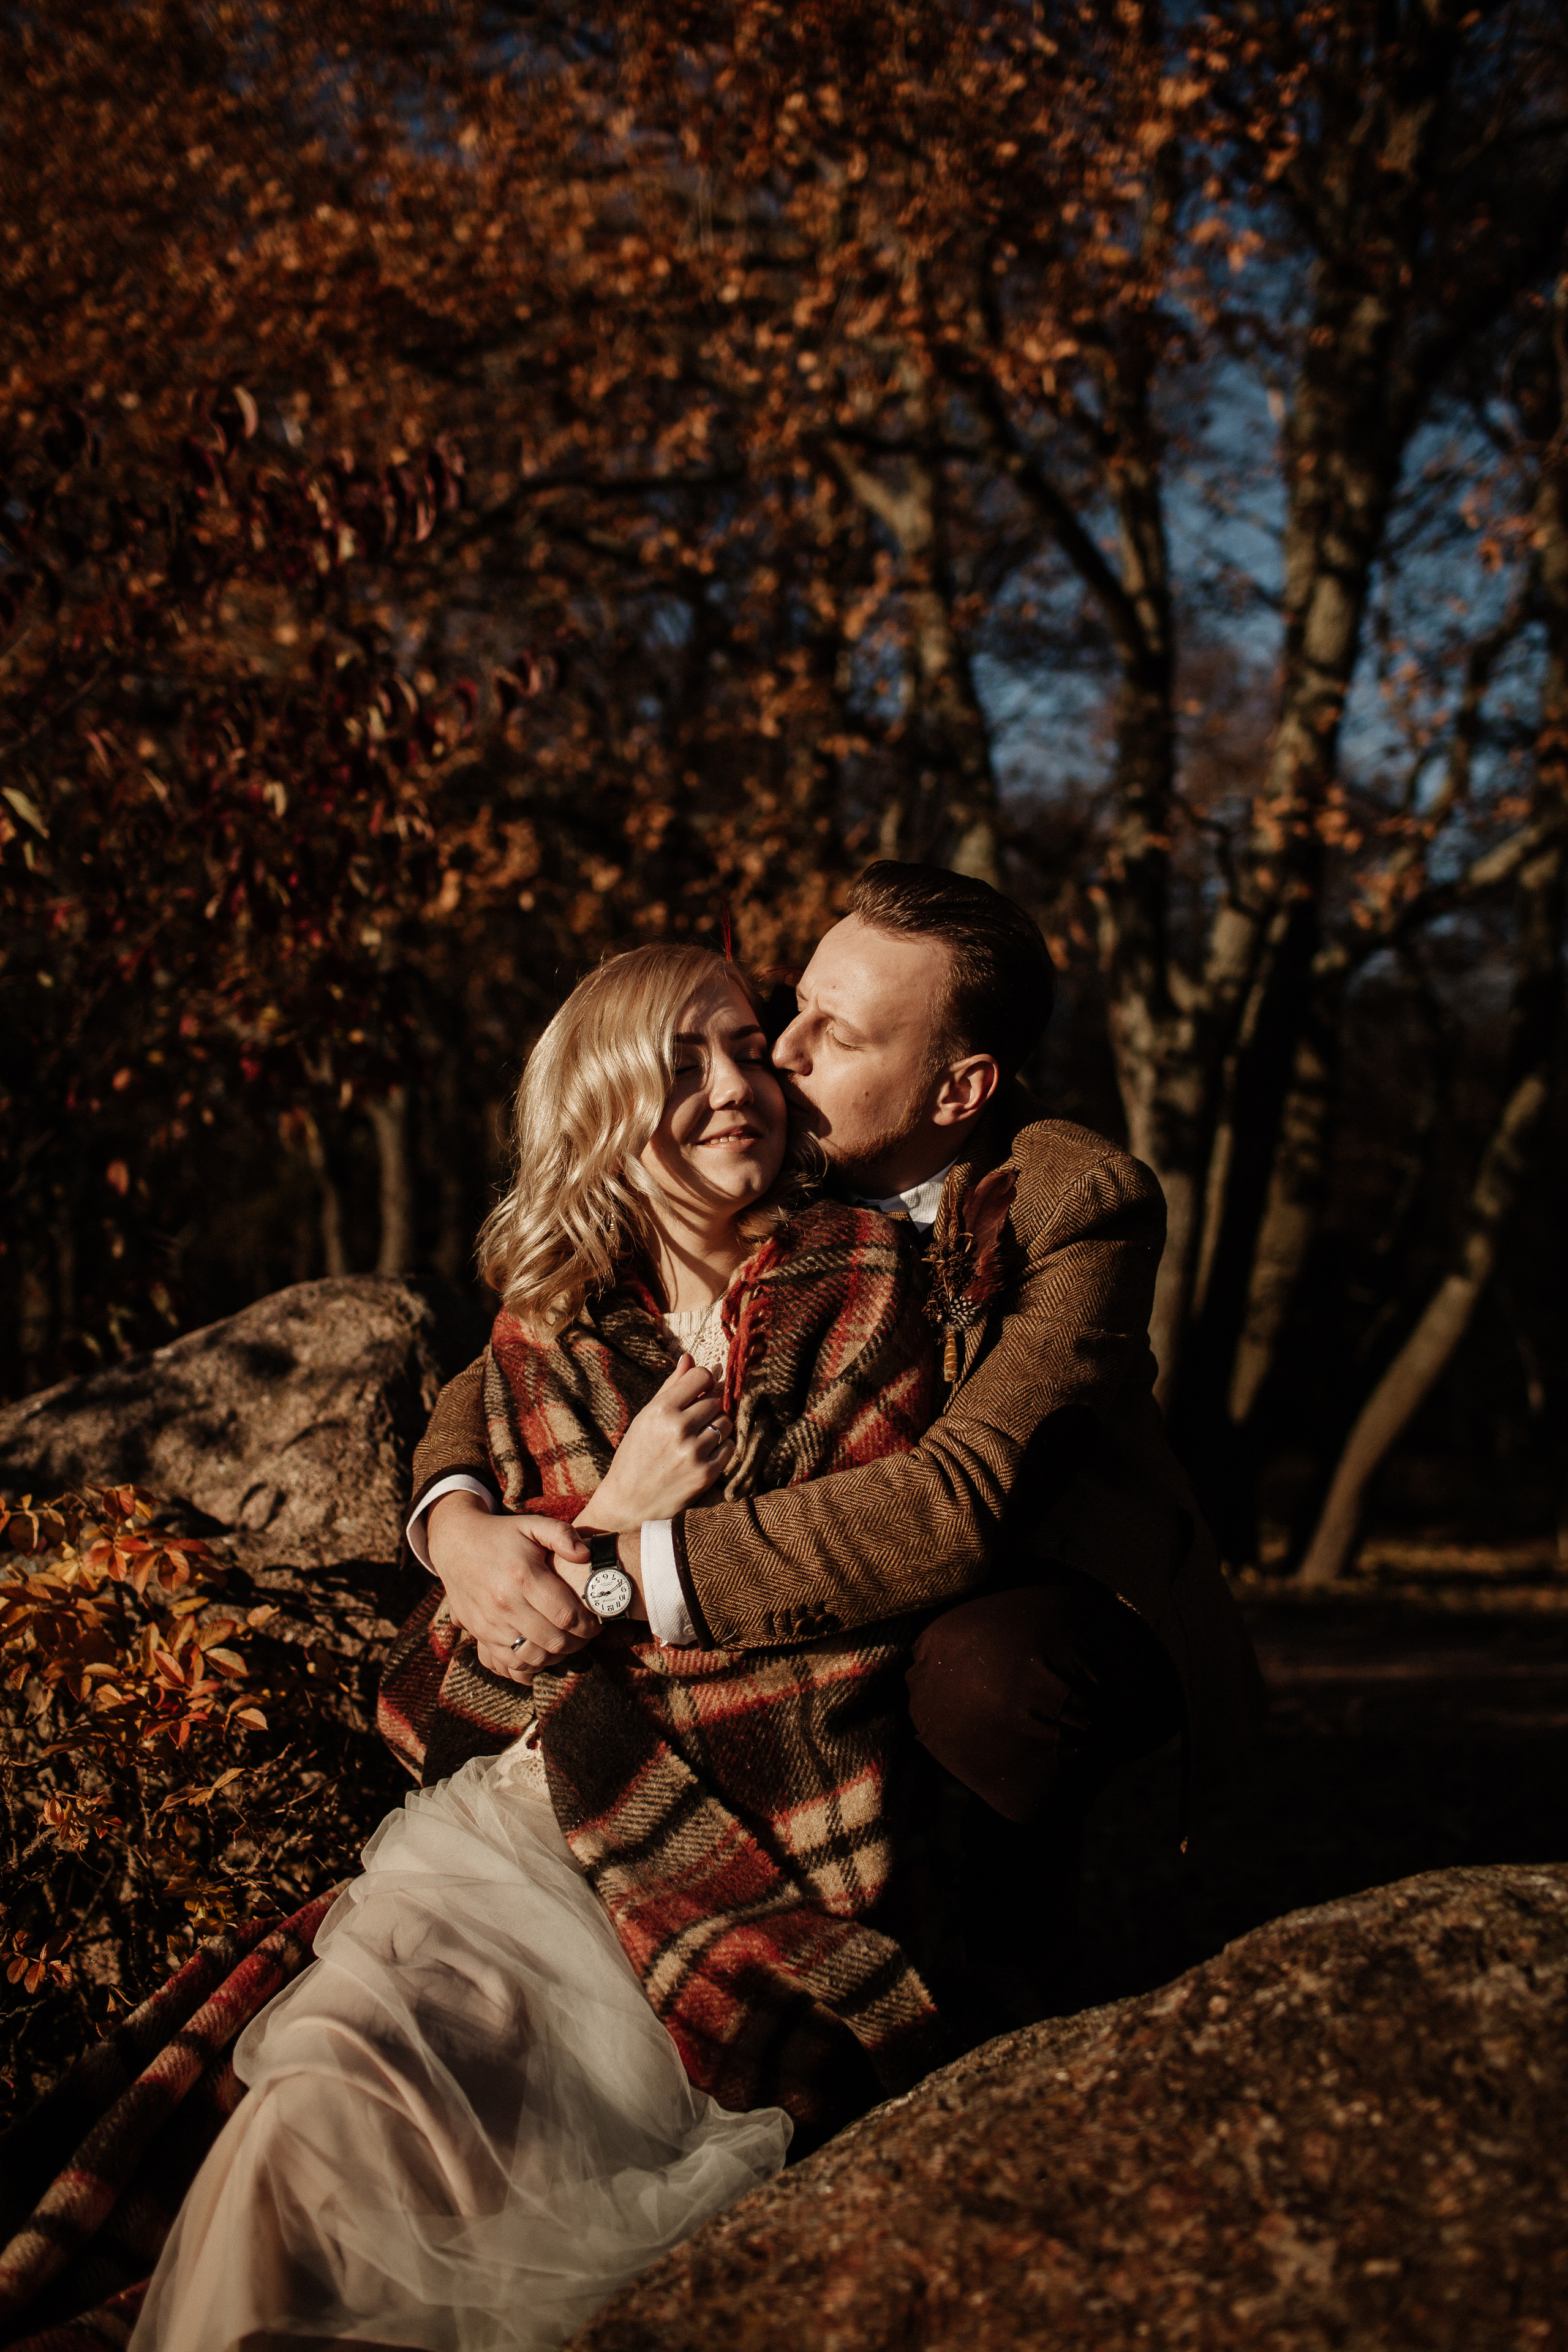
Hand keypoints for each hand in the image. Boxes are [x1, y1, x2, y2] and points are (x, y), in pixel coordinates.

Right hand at [427, 1492, 595, 1679]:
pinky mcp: (479, 1634)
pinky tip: (541, 1653)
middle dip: (578, 1643)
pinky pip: (508, 1663)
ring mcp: (489, 1623)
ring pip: (532, 1657)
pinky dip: (529, 1666)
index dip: (588, 1625)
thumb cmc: (501, 1535)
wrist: (455, 1544)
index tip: (597, 1622)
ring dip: (556, 1656)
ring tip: (566, 1643)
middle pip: (553, 1641)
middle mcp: (505, 1604)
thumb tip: (586, 1555)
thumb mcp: (531, 1525)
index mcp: (523, 1576)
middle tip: (586, 1635)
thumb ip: (562, 1535)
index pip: (566, 1615)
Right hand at [581, 1355, 734, 1529]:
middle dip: (710, 1405)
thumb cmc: (635, 1455)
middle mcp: (678, 1429)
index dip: (706, 1379)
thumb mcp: (645, 1417)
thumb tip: (690, 1357)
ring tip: (698, 1436)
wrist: (628, 1503)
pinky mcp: (706, 1474)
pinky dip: (721, 1447)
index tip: (703, 1386)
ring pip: (726, 1423)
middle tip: (696, 1418)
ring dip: (717, 1425)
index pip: (701, 1377)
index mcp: (660, 1410)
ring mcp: (694, 1453)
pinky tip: (703, 1452)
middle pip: (716, 1400)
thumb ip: (671, 1387)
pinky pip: (729, 1447)